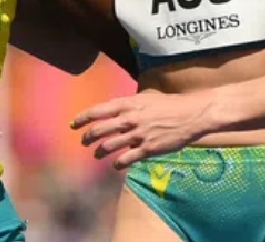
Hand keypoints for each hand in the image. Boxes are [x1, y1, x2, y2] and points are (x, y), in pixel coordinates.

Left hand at [70, 90, 213, 169]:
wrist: (191, 115)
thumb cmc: (169, 104)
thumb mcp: (145, 98)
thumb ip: (129, 105)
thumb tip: (115, 111)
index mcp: (128, 104)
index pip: (98, 111)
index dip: (82, 118)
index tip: (73, 124)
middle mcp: (129, 119)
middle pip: (100, 129)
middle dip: (87, 137)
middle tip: (83, 141)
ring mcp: (138, 135)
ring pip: (110, 145)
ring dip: (99, 151)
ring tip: (96, 155)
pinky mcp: (148, 149)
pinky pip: (127, 159)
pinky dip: (118, 164)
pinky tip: (116, 166)